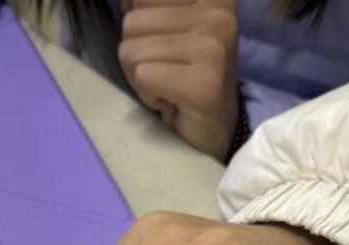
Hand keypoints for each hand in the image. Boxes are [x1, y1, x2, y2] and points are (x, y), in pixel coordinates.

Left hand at [118, 0, 239, 160]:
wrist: (213, 127)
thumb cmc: (184, 75)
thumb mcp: (165, 29)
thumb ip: (144, 6)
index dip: (139, 26)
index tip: (165, 47)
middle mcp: (217, 13)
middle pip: (131, 22)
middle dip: (137, 54)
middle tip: (165, 72)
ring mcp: (213, 47)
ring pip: (131, 51)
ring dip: (140, 77)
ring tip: (167, 85)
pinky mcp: (203, 84)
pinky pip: (143, 76)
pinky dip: (147, 95)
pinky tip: (170, 100)